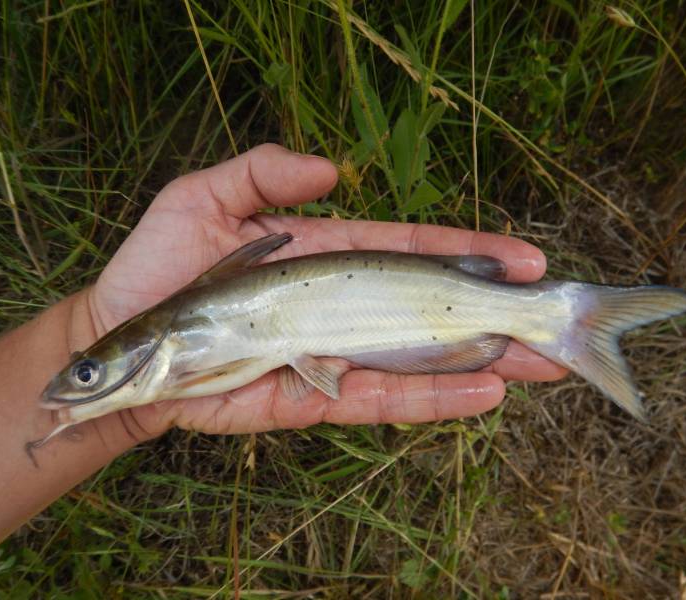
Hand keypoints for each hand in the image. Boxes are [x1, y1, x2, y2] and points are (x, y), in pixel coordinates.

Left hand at [75, 144, 565, 442]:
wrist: (127, 345)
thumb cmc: (158, 266)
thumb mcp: (205, 197)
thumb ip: (264, 173)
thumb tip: (335, 170)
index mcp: (329, 258)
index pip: (412, 251)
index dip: (468, 253)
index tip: (525, 259)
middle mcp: (342, 307)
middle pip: (432, 309)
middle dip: (497, 316)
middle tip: (557, 323)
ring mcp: (334, 355)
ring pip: (420, 359)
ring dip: (483, 361)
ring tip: (544, 365)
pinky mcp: (316, 397)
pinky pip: (381, 399)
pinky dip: (431, 396)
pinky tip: (483, 393)